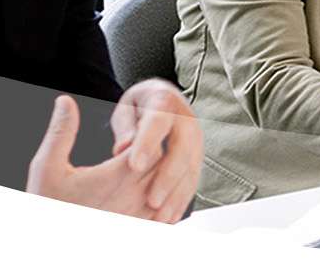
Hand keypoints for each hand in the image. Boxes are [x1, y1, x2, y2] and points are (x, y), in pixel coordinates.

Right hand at [25, 95, 163, 221]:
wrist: (51, 242)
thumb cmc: (48, 204)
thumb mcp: (46, 167)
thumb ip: (61, 133)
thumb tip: (65, 101)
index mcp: (117, 177)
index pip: (150, 146)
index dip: (144, 136)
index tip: (133, 129)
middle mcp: (134, 197)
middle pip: (162, 163)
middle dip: (154, 151)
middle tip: (141, 141)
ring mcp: (138, 215)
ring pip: (166, 187)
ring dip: (159, 174)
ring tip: (145, 163)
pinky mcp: (138, 228)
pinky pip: (162, 209)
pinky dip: (160, 196)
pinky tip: (146, 188)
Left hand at [108, 79, 201, 222]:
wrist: (164, 100)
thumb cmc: (138, 107)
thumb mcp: (126, 109)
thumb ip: (125, 128)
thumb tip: (123, 148)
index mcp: (164, 102)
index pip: (158, 123)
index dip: (147, 144)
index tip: (135, 166)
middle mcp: (186, 121)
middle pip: (182, 150)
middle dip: (167, 178)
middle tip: (151, 201)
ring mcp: (196, 141)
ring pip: (190, 169)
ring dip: (177, 196)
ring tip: (160, 218)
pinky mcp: (197, 157)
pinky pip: (193, 180)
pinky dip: (182, 201)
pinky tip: (170, 218)